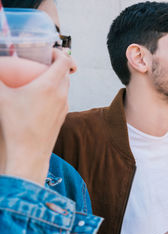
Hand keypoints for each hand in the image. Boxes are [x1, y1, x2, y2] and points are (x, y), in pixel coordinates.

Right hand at [0, 49, 75, 184]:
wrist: (30, 154)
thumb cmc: (15, 126)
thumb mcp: (1, 98)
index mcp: (51, 85)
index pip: (65, 61)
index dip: (59, 53)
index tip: (48, 52)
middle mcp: (62, 95)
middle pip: (66, 74)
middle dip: (56, 65)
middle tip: (40, 64)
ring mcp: (64, 108)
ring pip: (65, 88)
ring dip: (56, 80)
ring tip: (39, 80)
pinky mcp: (62, 118)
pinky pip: (62, 100)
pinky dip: (55, 94)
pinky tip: (39, 100)